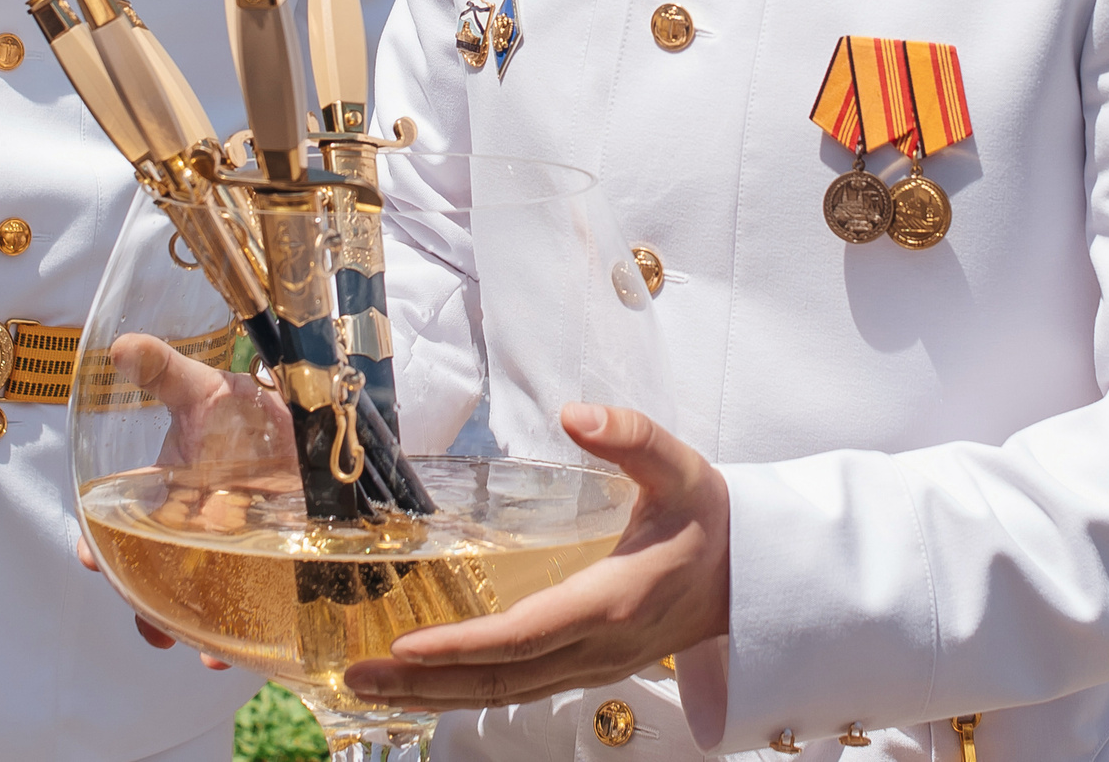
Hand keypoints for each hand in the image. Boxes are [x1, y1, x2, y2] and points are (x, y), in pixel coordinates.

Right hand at [73, 333, 285, 665]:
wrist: (313, 429)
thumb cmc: (247, 410)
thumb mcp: (204, 389)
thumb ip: (163, 372)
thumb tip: (120, 345)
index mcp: (165, 491)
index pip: (121, 521)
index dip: (100, 543)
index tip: (89, 557)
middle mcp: (190, 529)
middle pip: (155, 575)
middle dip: (144, 604)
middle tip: (145, 625)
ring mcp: (228, 553)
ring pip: (196, 601)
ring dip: (189, 629)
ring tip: (198, 651)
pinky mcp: (266, 569)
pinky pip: (245, 611)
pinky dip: (237, 637)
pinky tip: (233, 653)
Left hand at [342, 404, 729, 709]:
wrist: (754, 575)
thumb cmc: (711, 519)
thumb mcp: (681, 466)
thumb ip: (630, 435)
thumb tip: (575, 415)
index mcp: (614, 601)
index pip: (526, 635)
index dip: (463, 645)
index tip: (406, 646)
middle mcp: (598, 647)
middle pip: (499, 678)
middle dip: (422, 682)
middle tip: (354, 676)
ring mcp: (593, 666)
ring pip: (504, 692)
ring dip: (434, 694)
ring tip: (366, 686)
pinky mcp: (588, 668)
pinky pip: (518, 688)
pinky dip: (465, 689)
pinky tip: (424, 682)